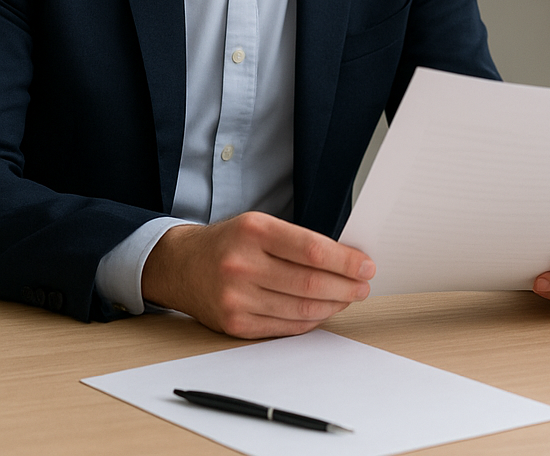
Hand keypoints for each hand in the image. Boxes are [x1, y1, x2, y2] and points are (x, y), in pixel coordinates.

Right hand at [141, 211, 374, 337]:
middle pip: (309, 282)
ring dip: (333, 305)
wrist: (181, 265)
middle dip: (346, 287)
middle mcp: (242, 265)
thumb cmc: (230, 242)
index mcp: (254, 231)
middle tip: (364, 286)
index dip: (345, 261)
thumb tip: (346, 259)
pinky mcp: (234, 323)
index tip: (366, 265)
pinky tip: (323, 311)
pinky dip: (310, 321)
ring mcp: (236, 297)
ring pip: (300, 308)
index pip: (311, 249)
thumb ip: (297, 240)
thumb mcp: (260, 225)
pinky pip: (284, 326)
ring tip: (349, 298)